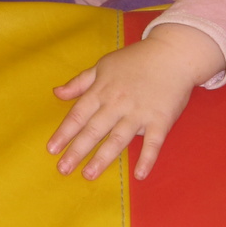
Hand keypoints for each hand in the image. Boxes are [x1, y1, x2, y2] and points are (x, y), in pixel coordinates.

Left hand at [47, 24, 224, 180]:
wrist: (173, 53)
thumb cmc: (136, 59)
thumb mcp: (104, 65)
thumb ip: (80, 82)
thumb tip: (57, 93)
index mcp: (102, 90)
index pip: (79, 114)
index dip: (65, 132)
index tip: (52, 149)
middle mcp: (118, 103)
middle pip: (94, 129)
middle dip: (77, 150)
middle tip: (63, 169)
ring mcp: (139, 112)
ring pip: (118, 138)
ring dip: (103, 157)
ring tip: (89, 174)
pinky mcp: (160, 119)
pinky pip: (153, 142)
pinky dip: (147, 158)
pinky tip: (140, 174)